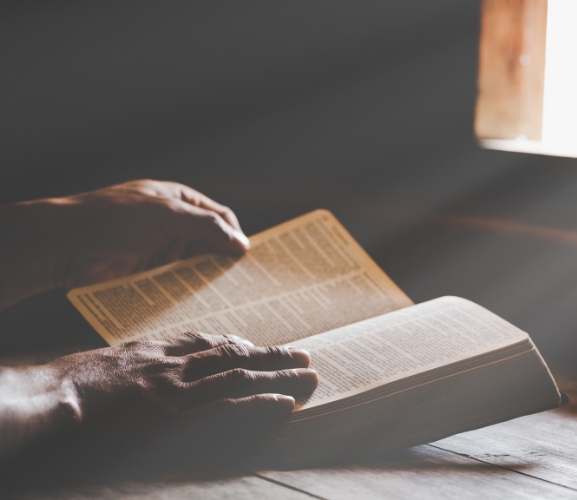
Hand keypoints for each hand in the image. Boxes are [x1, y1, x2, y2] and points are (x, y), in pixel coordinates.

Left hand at [0, 179, 250, 308]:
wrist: (65, 245)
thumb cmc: (114, 218)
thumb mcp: (166, 215)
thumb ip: (207, 226)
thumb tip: (242, 244)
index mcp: (179, 201)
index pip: (220, 217)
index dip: (235, 236)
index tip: (246, 260)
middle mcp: (174, 224)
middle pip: (211, 243)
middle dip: (225, 260)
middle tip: (243, 283)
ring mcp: (161, 248)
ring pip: (195, 265)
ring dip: (208, 278)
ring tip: (226, 296)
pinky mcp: (149, 272)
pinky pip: (176, 282)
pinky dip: (189, 291)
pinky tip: (200, 302)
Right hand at [0, 332, 316, 464]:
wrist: (48, 400)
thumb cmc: (69, 387)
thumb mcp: (107, 365)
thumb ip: (136, 365)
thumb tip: (150, 375)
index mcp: (155, 351)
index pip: (208, 342)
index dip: (241, 344)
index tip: (261, 346)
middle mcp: (173, 364)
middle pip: (234, 355)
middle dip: (273, 356)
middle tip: (304, 356)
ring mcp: (177, 390)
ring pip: (240, 376)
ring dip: (279, 376)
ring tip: (309, 377)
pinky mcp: (175, 416)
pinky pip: (228, 407)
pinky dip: (259, 403)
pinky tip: (284, 404)